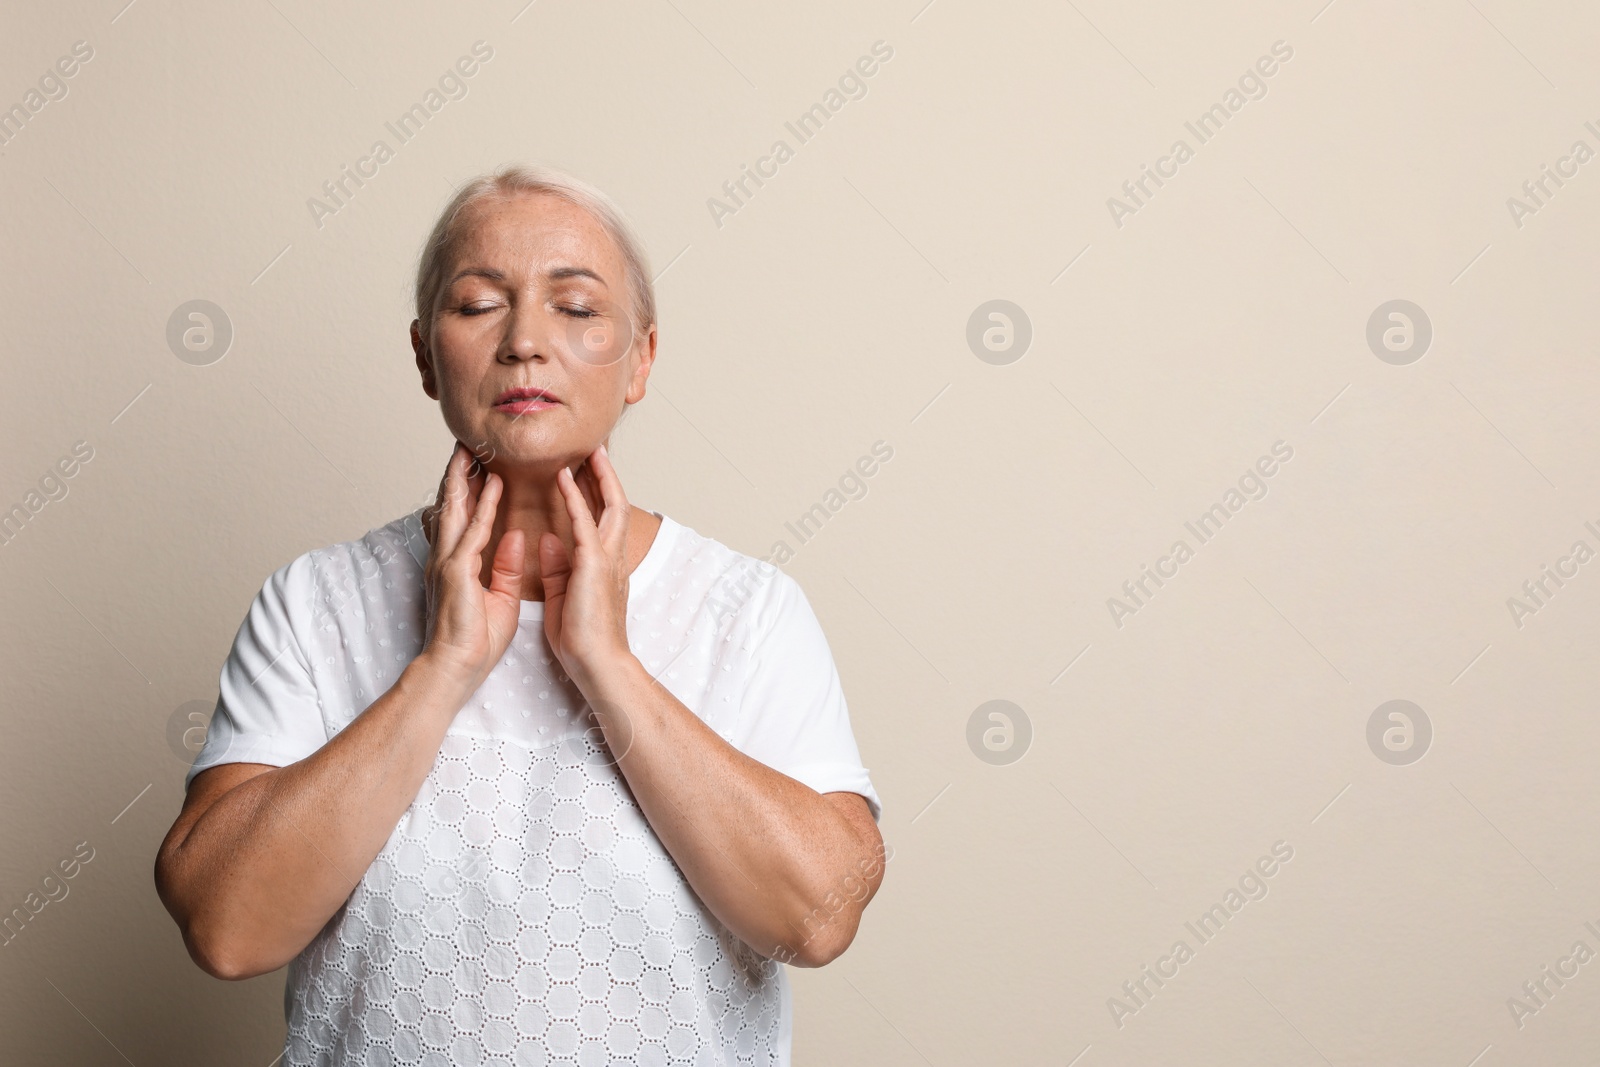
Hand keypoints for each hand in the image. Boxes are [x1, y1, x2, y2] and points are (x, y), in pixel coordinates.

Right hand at [417, 442, 524, 693]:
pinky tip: (492, 486)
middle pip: (452, 505)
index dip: (470, 491)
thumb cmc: (474, 641)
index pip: (464, 519)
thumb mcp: (498, 598)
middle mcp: (447, 558)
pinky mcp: (456, 572)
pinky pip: (473, 532)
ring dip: (465, 477)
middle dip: (459, 473)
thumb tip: (514, 537)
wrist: (454, 669)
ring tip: (473, 448)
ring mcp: (447, 563)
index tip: (480, 466)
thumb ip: (503, 566)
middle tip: (467, 443)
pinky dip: (484, 507)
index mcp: (456, 565)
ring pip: (456, 509)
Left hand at [539, 443, 634, 690]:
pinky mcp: (593, 566)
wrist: (597, 664)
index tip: (587, 470)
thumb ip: (558, 566)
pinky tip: (564, 478)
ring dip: (598, 476)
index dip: (596, 493)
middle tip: (596, 448)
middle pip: (615, 504)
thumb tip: (547, 539)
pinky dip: (574, 498)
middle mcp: (611, 557)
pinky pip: (584, 524)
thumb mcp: (564, 595)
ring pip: (609, 505)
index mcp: (604, 565)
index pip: (603, 520)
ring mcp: (606, 560)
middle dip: (606, 475)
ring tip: (588, 450)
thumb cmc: (582, 638)